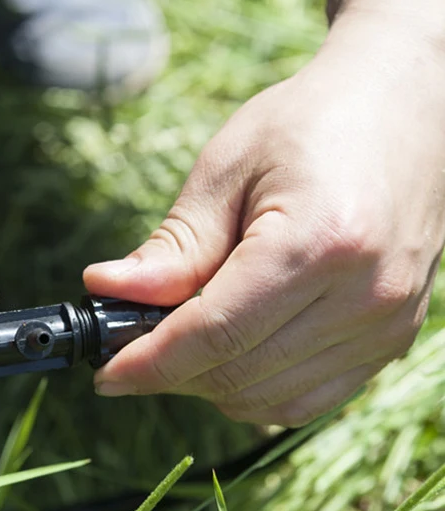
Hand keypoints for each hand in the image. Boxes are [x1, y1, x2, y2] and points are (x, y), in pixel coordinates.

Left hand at [84, 14, 444, 426]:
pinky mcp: (390, 339)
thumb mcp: (226, 169)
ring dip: (207, 384)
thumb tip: (105, 291)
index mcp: (320, 242)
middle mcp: (365, 296)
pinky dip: (254, 391)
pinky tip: (227, 356)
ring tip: (178, 343)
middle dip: (169, 373)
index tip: (105, 374)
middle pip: (238, 373)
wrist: (404, 110)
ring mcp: (386, 325)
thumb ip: (174, 245)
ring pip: (269, 399)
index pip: (214, 334)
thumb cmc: (309, 124)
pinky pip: (306, 399)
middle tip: (129, 349)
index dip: (148, 363)